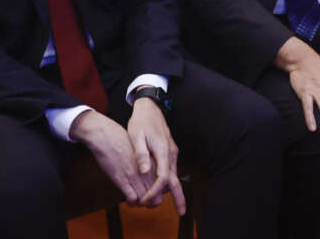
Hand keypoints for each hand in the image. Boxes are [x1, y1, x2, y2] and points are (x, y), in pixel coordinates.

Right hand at [69, 110, 156, 207]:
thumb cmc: (122, 141)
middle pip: (156, 196)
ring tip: (137, 201)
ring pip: (145, 199)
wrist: (106, 136)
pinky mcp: (122, 180)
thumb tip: (152, 173)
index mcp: (153, 162)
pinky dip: (132, 202)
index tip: (154, 193)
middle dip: (152, 201)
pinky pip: (132, 198)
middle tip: (146, 200)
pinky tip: (129, 200)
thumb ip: (148, 162)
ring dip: (142, 203)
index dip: (160, 192)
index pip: (164, 184)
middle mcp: (146, 171)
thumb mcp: (141, 150)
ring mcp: (134, 176)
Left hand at [127, 97, 186, 213]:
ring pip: (174, 175)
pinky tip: (162, 187)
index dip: (155, 191)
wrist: (150, 107)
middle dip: (179, 197)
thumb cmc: (141, 121)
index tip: (145, 199)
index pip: (163, 177)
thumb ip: (141, 154)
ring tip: (170, 204)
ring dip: (171, 190)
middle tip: (182, 212)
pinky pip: (171, 169)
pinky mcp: (170, 151)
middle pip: (176, 179)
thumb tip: (145, 172)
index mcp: (163, 150)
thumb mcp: (136, 136)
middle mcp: (171, 153)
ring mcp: (172, 152)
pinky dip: (168, 181)